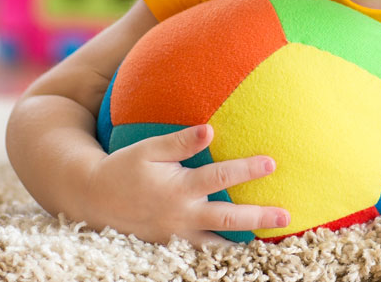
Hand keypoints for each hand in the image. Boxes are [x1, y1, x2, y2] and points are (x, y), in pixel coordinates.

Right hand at [83, 123, 288, 247]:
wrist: (94, 199)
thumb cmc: (123, 168)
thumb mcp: (148, 150)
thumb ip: (180, 142)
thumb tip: (210, 129)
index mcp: (178, 189)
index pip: (220, 178)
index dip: (247, 170)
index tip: (271, 163)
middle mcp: (181, 216)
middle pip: (228, 219)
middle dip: (259, 217)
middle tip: (286, 215)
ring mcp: (177, 234)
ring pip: (218, 243)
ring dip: (245, 241)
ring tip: (271, 239)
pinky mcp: (172, 244)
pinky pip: (203, 251)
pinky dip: (223, 251)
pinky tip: (240, 247)